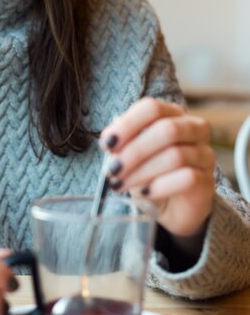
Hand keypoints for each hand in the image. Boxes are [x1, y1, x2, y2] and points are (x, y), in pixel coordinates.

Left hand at [100, 97, 215, 236]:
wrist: (172, 206)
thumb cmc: (149, 173)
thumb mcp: (131, 155)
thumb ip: (122, 145)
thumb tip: (110, 143)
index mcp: (172, 114)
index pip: (152, 108)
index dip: (128, 124)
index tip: (107, 144)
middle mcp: (194, 129)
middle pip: (166, 130)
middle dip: (134, 151)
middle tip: (113, 169)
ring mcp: (204, 154)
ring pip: (175, 156)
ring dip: (142, 171)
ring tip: (121, 184)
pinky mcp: (208, 181)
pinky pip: (187, 178)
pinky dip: (160, 186)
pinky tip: (145, 192)